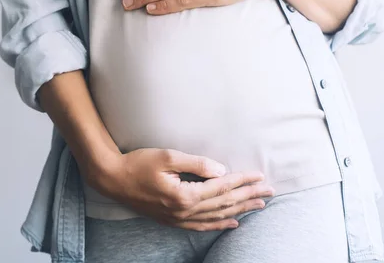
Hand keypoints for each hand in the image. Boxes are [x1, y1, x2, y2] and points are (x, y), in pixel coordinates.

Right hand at [90, 148, 274, 230]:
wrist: (113, 179)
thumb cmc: (138, 163)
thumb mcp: (167, 157)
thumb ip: (196, 164)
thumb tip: (221, 170)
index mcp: (185, 195)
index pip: (222, 187)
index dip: (242, 180)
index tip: (260, 175)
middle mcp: (184, 211)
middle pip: (224, 203)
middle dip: (249, 196)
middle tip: (270, 191)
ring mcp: (178, 219)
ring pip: (217, 216)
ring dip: (240, 210)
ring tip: (259, 205)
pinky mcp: (173, 220)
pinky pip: (202, 226)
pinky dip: (220, 225)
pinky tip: (232, 223)